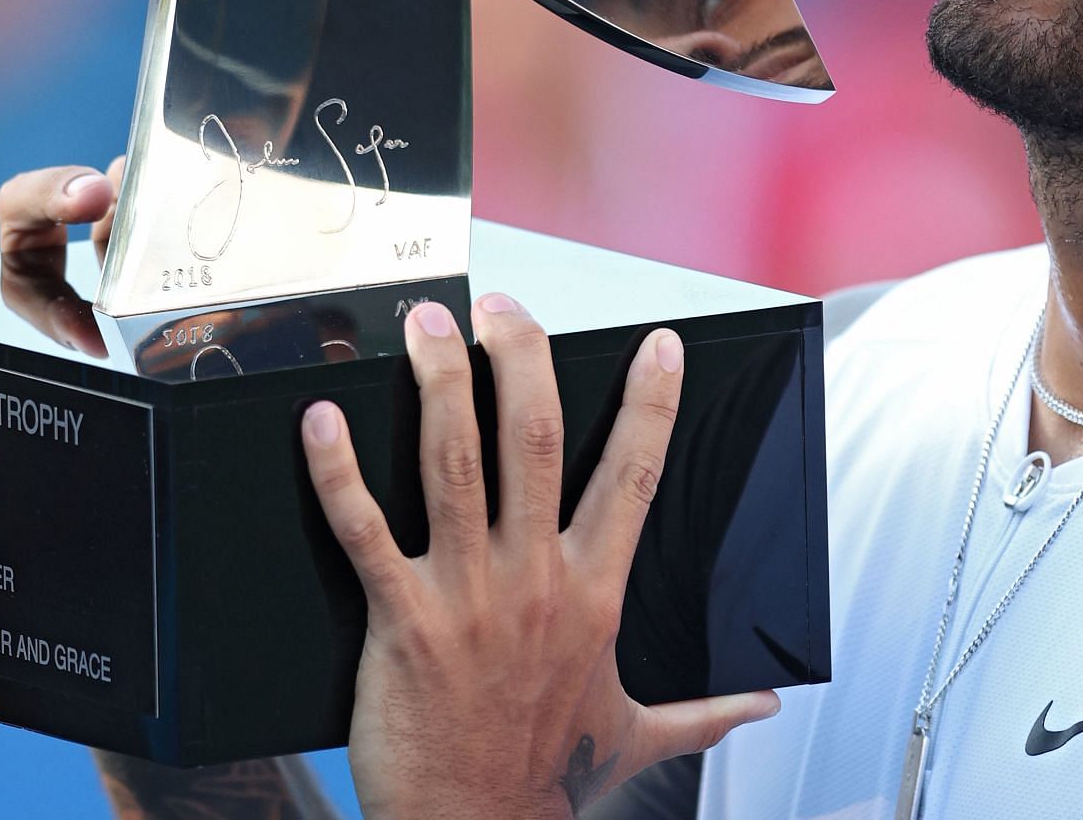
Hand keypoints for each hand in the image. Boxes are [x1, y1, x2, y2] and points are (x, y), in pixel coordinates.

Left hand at [301, 295, 779, 818]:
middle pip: (537, 441)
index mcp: (592, 594)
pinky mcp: (401, 621)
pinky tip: (321, 420)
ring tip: (426, 328)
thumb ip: (704, 713)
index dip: (652, 404)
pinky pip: (365, 531)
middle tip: (505, 310)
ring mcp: (467, 596)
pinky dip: (339, 472)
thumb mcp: (637, 738)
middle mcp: (536, 581)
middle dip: (522, 361)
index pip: (635, 476)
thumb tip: (761, 708)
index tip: (658, 346)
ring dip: (438, 385)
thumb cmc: (546, 780)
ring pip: (455, 463)